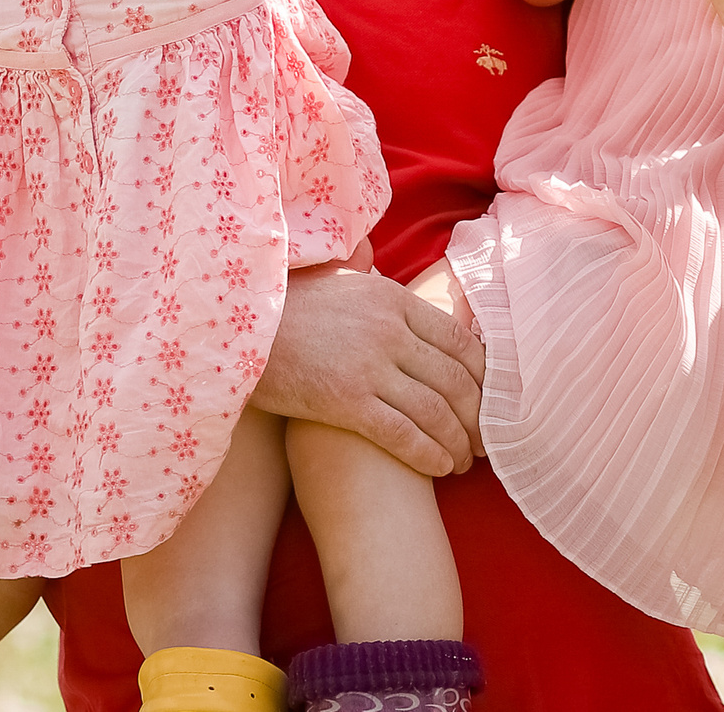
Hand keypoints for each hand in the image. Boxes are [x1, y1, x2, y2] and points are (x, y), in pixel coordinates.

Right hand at [252, 262, 484, 476]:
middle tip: (486, 441)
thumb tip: (374, 254)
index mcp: (393, 299)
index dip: (483, 374)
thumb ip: (367, 275)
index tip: (492, 398)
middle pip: (455, 378)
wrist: (232, 327)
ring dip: (457, 441)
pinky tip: (440, 469)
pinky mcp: (345, 401)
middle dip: (478, 415)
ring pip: (435, 410)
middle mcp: (389, 331)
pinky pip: (402, 433)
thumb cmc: (283, 306)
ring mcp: (369, 366)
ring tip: (464, 462)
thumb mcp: (336, 278)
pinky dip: (428, 453)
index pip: (458, 339)